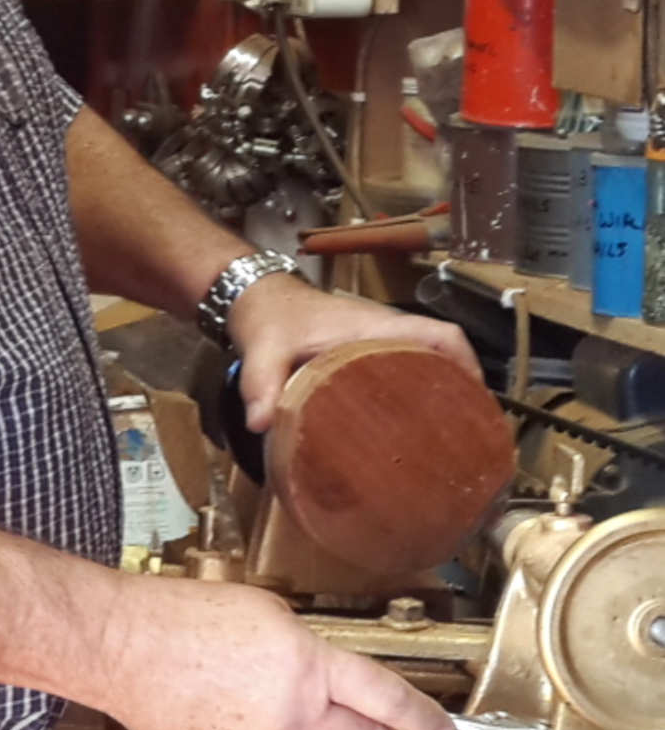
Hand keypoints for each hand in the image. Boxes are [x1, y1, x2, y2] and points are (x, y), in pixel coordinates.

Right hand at [90, 574, 452, 729]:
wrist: (117, 647)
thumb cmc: (176, 617)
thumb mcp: (261, 611)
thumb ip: (307, 647)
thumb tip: (323, 673)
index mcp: (307, 668)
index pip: (387, 701)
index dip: (424, 721)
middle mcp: (293, 716)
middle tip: (371, 721)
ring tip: (266, 695)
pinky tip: (233, 706)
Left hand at [229, 273, 480, 434]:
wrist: (253, 294)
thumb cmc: (268, 314)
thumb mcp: (264, 348)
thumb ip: (262, 384)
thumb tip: (261, 424)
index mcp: (374, 327)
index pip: (440, 335)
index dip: (466, 363)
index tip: (476, 398)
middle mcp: (382, 332)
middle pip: (440, 354)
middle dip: (457, 388)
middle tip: (461, 431)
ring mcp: (373, 341)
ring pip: (422, 362)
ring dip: (436, 390)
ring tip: (441, 434)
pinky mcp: (360, 352)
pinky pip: (398, 367)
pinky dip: (409, 389)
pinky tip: (401, 423)